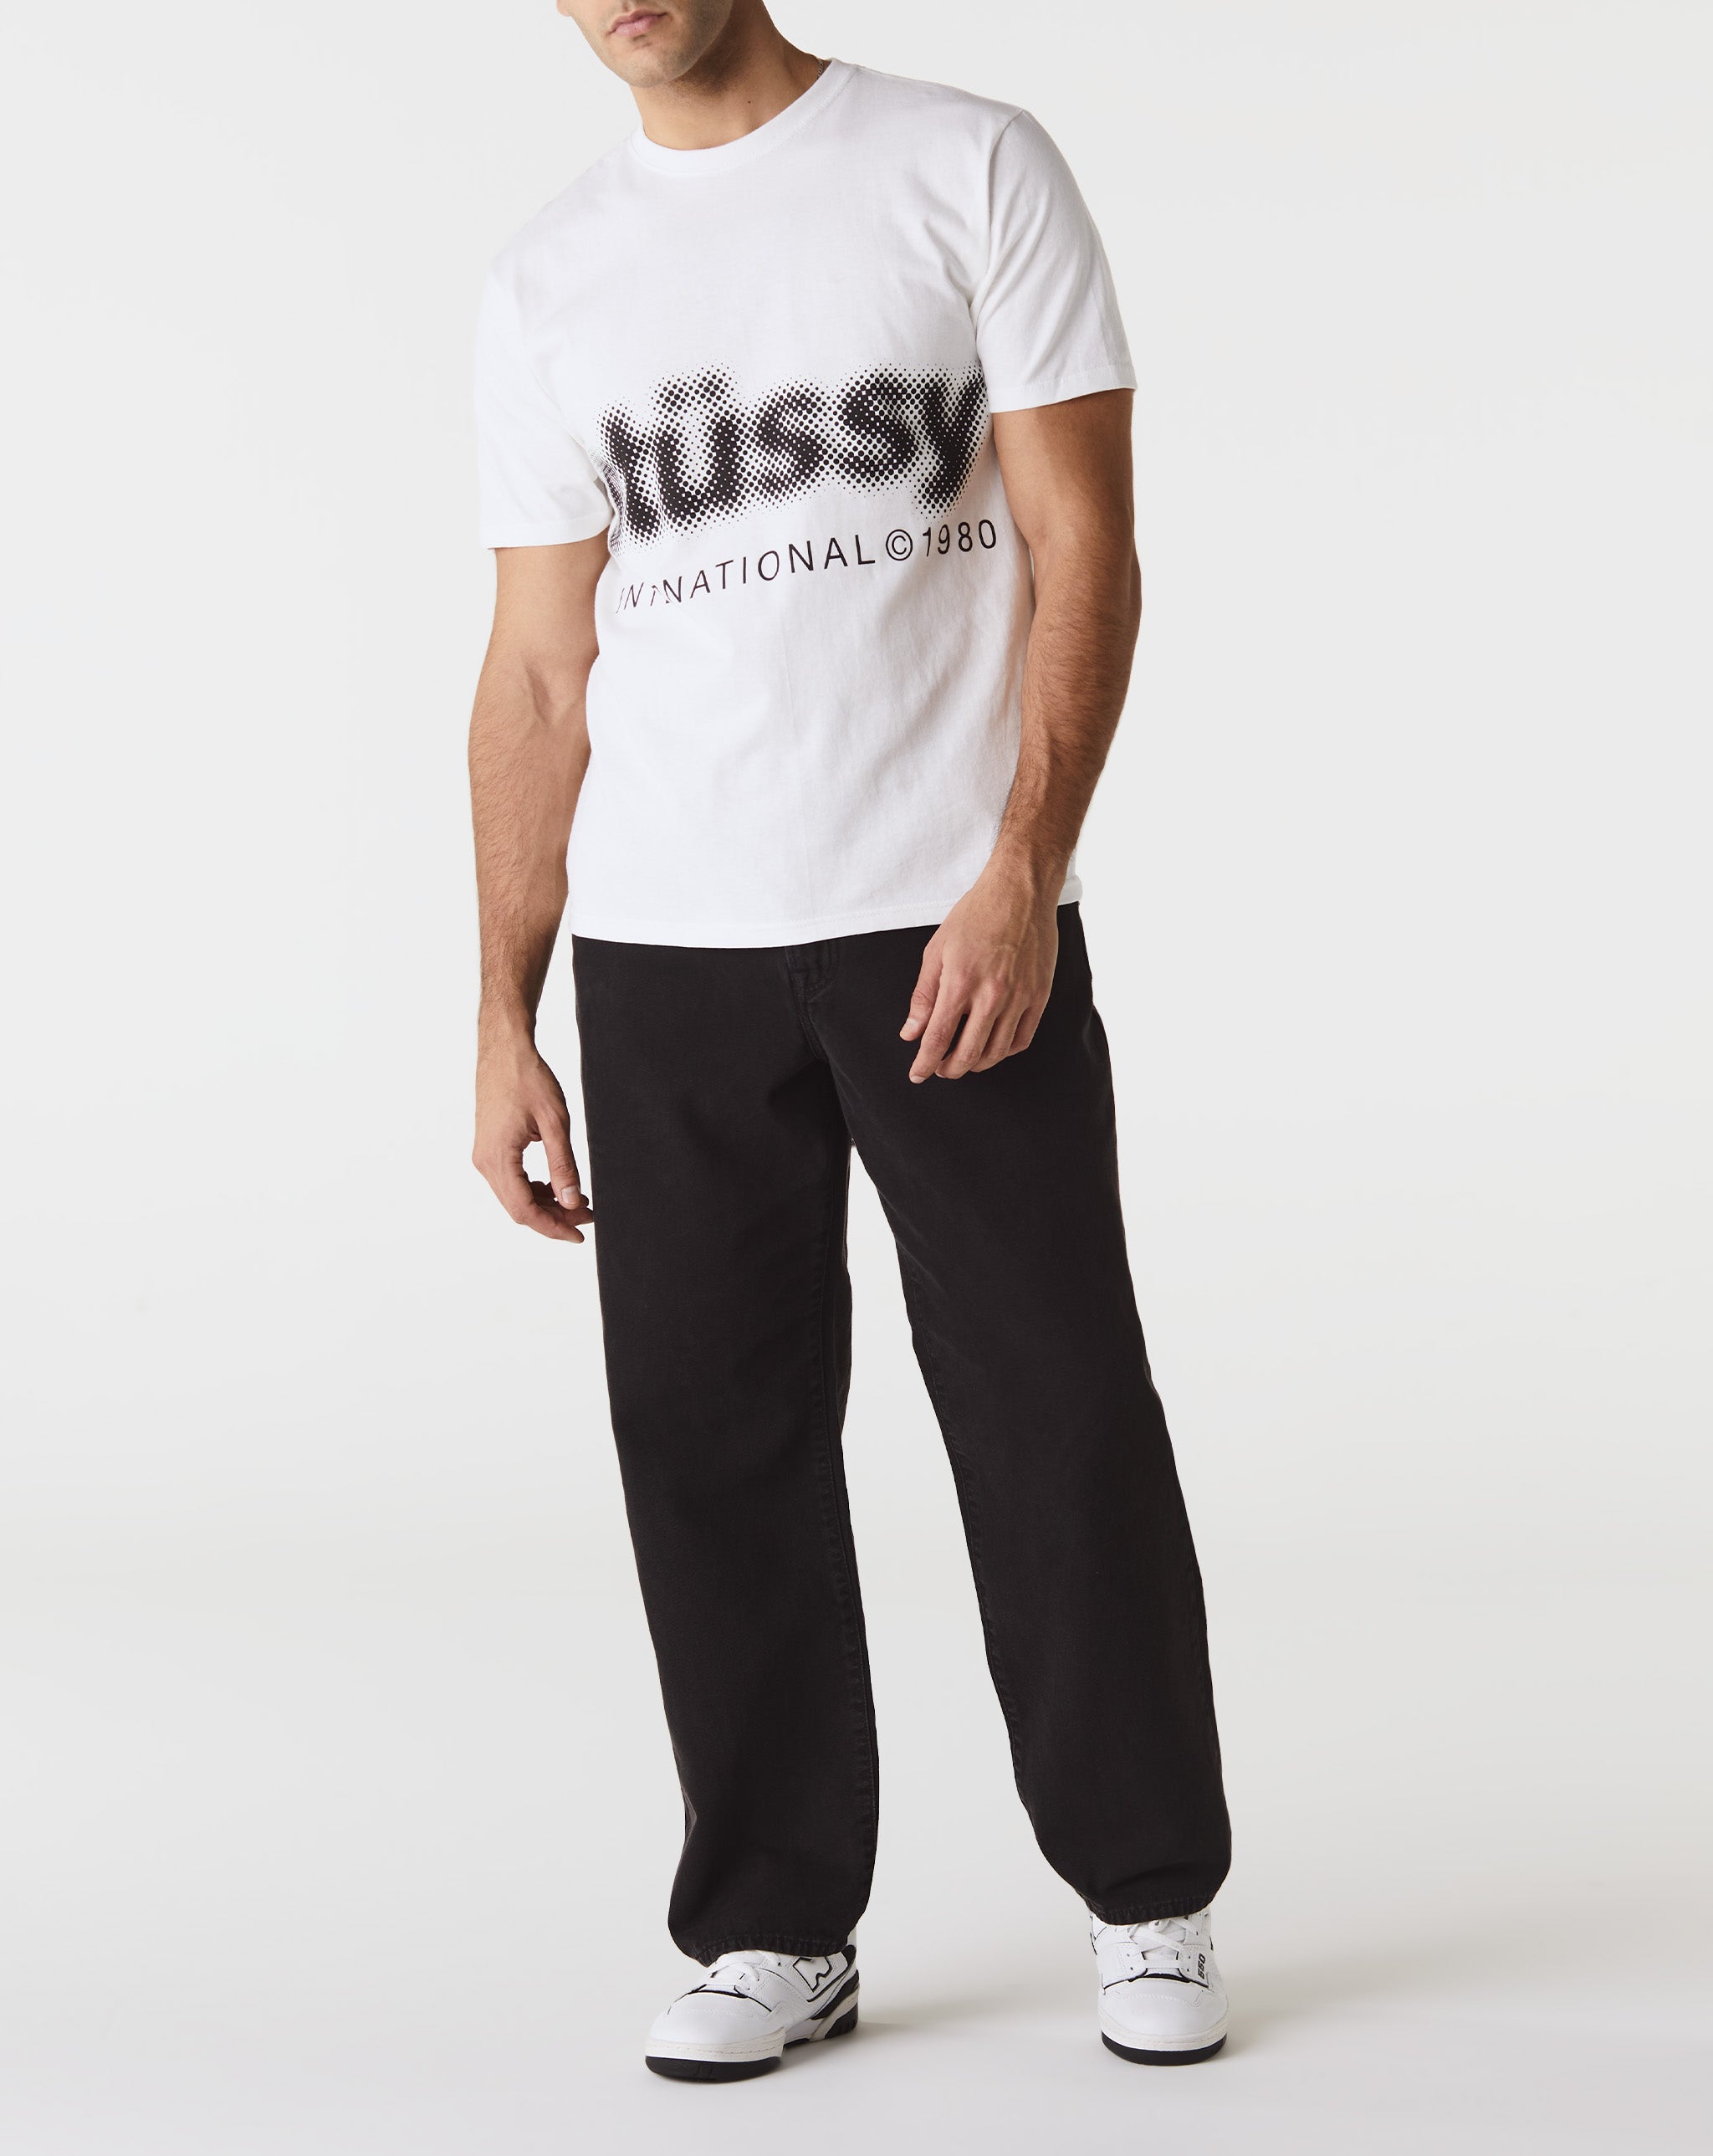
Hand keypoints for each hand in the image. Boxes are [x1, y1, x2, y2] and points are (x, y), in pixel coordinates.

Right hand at [473, 1029, 593, 1241]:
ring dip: (545, 1203)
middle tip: (587, 1215)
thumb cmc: (528, 1078)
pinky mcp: (489, 1147)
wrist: (505, 1049)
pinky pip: (510, 1180)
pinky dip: (533, 1188)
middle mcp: (485, 1161)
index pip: (524, 1210)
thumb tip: (571, 1201)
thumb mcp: (555, 1122)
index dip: (553, 1227)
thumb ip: (563, 1165)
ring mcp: (484, 1155)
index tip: (580, 1234)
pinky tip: (555, 1185)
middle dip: (554, 1217)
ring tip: (577, 1200)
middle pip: (518, 1208)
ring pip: (514, 1196)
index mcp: (498, 1157)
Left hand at [900, 861, 1060, 1081]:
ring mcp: (1019, 997)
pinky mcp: (1039, 996)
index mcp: (960, 983)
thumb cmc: (975, 915)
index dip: (925, 1062)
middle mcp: (992, 995)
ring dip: (976, 1064)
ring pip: (996, 1052)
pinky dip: (1004, 1051)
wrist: (1020, 893)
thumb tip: (911, 1032)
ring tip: (963, 1060)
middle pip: (968, 1054)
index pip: (938, 1038)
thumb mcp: (936, 951)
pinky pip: (1022, 1039)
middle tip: (940, 1069)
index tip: (917, 1074)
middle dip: (949, 1069)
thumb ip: (923, 996)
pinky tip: (992, 1046)